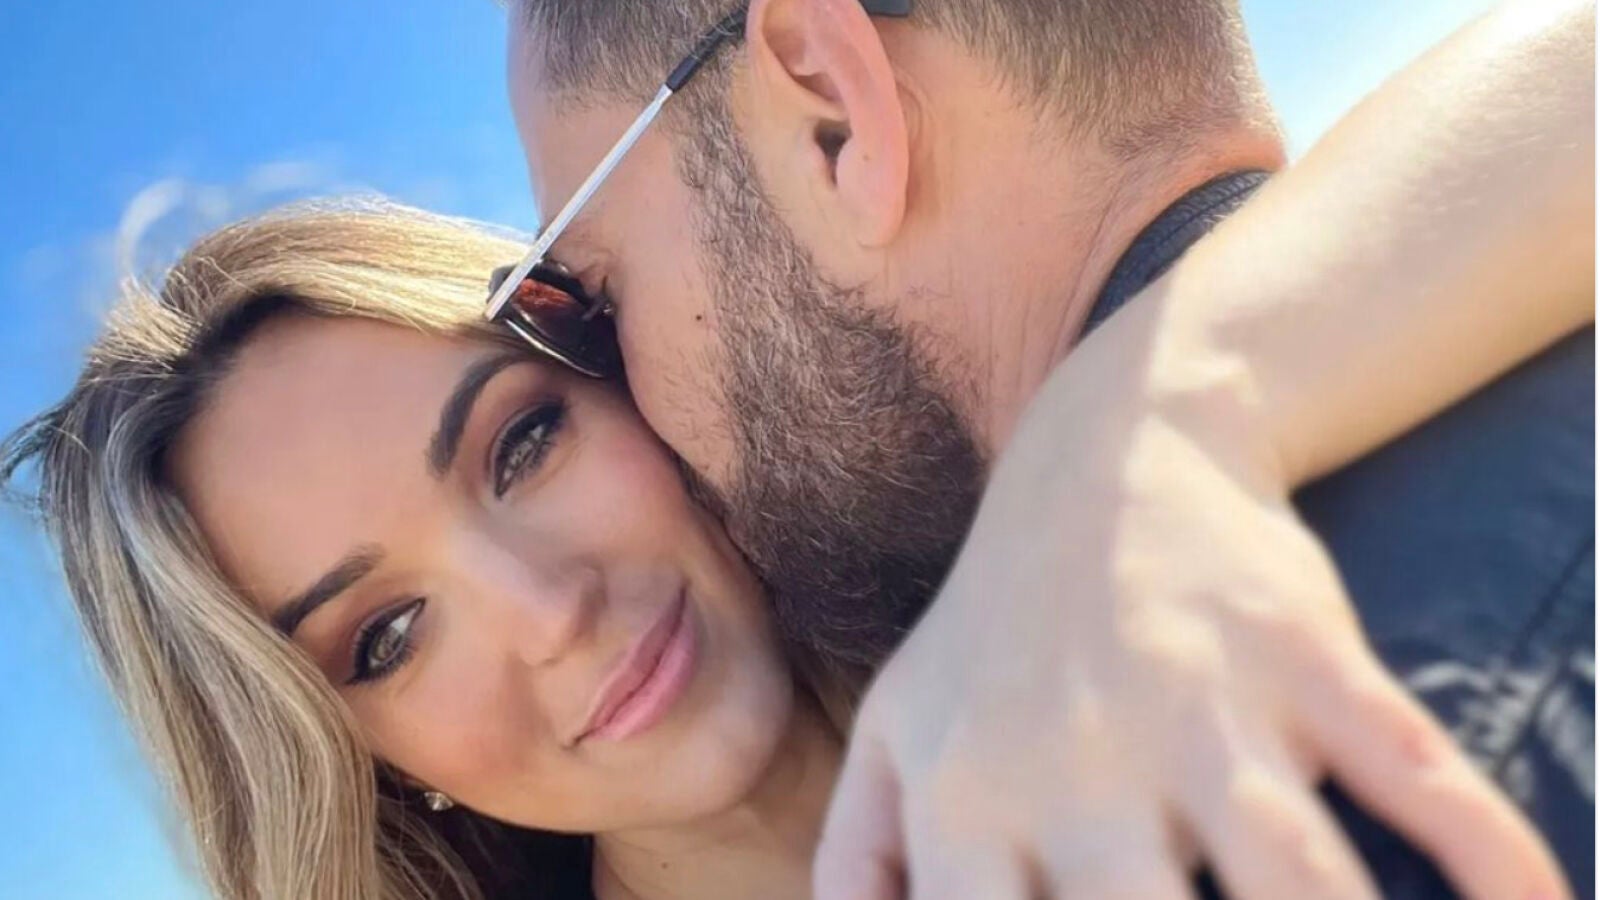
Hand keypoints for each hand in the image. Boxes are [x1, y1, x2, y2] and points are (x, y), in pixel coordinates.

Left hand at [813, 371, 1568, 899]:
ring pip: (1298, 878)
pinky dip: (1494, 858)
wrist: (1109, 452)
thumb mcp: (897, 727)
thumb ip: (859, 862)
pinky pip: (1418, 773)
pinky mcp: (1308, 656)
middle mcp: (1082, 762)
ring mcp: (1206, 705)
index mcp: (969, 799)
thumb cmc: (993, 628)